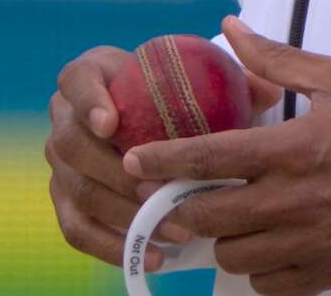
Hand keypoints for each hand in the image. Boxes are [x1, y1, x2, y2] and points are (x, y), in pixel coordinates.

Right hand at [46, 37, 280, 270]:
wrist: (152, 119)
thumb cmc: (179, 95)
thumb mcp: (200, 81)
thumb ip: (232, 81)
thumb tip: (269, 92)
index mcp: (92, 75)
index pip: (78, 81)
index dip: (89, 102)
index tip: (111, 123)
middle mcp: (65, 117)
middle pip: (72, 145)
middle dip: (117, 174)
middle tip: (160, 193)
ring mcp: (61, 162)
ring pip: (77, 190)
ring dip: (124, 214)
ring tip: (173, 229)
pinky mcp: (67, 200)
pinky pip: (77, 229)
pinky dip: (113, 246)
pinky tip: (155, 255)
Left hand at [124, 16, 330, 295]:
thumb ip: (276, 59)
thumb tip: (231, 28)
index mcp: (291, 149)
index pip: (207, 157)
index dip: (161, 160)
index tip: (134, 161)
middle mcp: (293, 199)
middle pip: (207, 216)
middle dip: (182, 207)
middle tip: (178, 196)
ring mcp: (308, 240)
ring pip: (232, 255)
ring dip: (222, 237)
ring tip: (231, 218)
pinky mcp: (325, 269)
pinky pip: (268, 284)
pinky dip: (257, 268)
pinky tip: (266, 244)